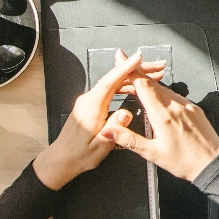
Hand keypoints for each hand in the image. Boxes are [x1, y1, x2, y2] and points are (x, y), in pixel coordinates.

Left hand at [33, 49, 167, 190]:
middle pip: (114, 78)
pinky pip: (110, 89)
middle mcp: (88, 100)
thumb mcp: (99, 147)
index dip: (124, 68)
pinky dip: (125, 85)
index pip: (109, 82)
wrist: (61, 160)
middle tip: (157, 67)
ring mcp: (89, 101)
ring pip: (114, 82)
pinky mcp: (91, 104)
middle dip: (136, 70)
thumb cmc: (78, 156)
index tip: (137, 58)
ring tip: (153, 76)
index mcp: (91, 108)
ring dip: (133, 77)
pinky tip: (135, 87)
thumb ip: (113, 129)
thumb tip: (126, 113)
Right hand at [102, 75, 218, 181]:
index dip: (130, 71)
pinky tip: (158, 99)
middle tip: (124, 67)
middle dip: (137, 75)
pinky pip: (176, 96)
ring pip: (164, 89)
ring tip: (137, 85)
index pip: (143, 86)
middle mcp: (176, 106)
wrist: (212, 163)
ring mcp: (187, 105)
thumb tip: (109, 131)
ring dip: (150, 85)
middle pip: (152, 84)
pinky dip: (163, 94)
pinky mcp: (195, 108)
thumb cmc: (184, 162)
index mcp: (163, 115)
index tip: (121, 58)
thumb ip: (129, 139)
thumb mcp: (152, 153)